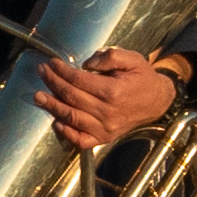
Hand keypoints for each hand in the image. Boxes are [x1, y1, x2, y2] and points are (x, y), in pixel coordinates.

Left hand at [34, 48, 186, 149]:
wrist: (157, 101)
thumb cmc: (143, 79)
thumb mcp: (132, 59)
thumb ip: (110, 57)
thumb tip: (87, 63)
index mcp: (113, 91)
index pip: (78, 80)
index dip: (62, 71)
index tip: (52, 63)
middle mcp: (107, 112)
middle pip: (71, 97)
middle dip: (53, 83)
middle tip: (41, 73)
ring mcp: (105, 128)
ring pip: (71, 117)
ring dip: (52, 107)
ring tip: (39, 97)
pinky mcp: (104, 138)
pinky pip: (81, 140)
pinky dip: (66, 133)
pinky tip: (55, 123)